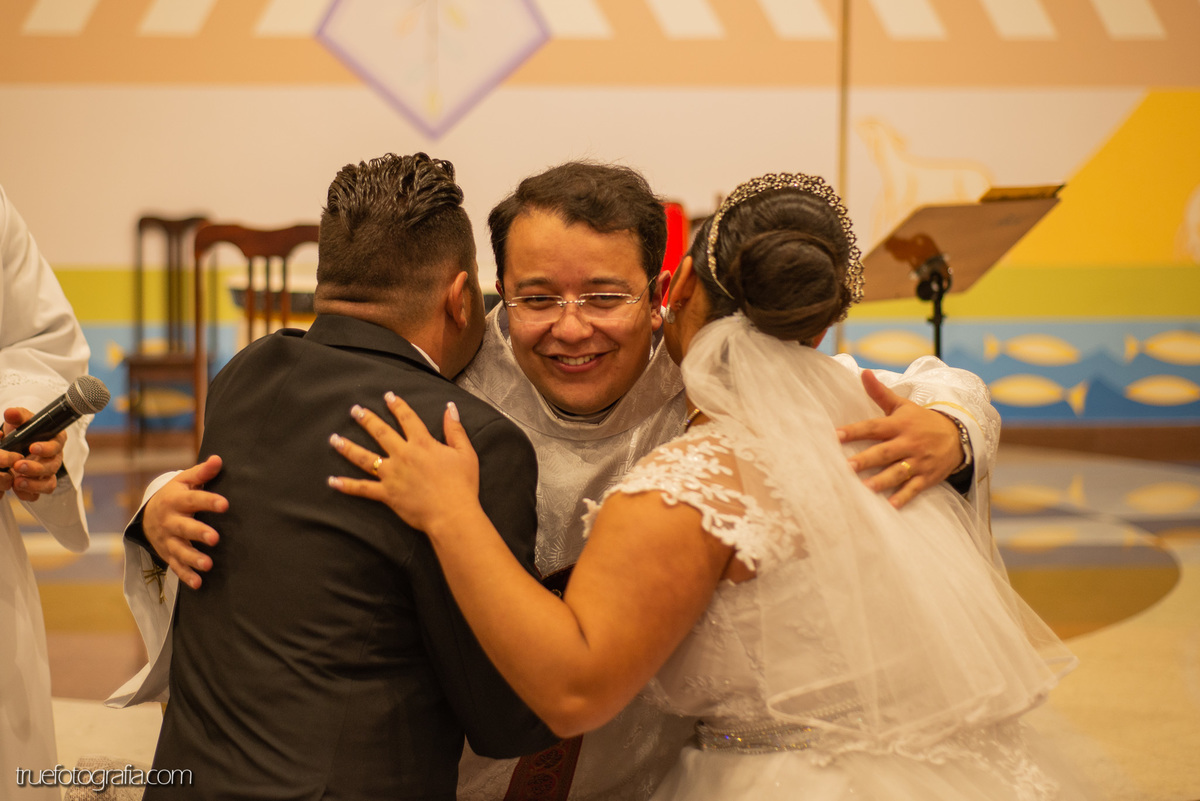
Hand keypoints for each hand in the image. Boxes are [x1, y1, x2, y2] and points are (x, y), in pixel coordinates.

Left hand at [0, 407, 65, 501]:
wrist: (17, 445)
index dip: (46, 448)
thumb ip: (17, 416)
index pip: (56, 445)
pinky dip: (28, 494)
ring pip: (49, 483)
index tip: (32, 447)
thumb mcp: (21, 421)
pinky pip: (39, 494)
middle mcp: (55, 458)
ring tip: (17, 482)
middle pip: (52, 466)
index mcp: (55, 441)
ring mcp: (48, 474)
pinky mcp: (40, 486)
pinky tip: (17, 490)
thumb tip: (10, 413)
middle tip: (17, 465)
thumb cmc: (24, 432)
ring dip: (34, 485)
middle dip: (35, 468)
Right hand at [144, 456, 227, 589]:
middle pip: (184, 527)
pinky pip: (176, 566)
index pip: (193, 499)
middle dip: (199, 533)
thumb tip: (218, 460)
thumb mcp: (184, 481)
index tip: (225, 504)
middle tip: (215, 538)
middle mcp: (170, 521)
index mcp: (175, 500)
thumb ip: (201, 473)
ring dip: (193, 558)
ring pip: (179, 550)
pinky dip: (186, 575)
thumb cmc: (174, 495)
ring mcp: (168, 539)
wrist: (146, 516)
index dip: (209, 501)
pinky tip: (198, 583)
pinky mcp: (168, 554)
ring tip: (208, 564)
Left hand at [328, 393, 478, 535]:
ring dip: (348, 447)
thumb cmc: (462, 484)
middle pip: (380, 432)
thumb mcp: (465, 453)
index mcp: (422, 444)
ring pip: (365, 458)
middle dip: (366, 419)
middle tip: (354, 410)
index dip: (397, 406)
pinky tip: (332, 481)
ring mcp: (392, 474)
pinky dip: (346, 485)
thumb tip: (450, 407)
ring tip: (334, 439)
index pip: (407, 418)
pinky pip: (362, 489)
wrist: (452, 513)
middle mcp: (403, 455)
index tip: (388, 396)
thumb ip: (455, 429)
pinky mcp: (386, 494)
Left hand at [836, 371, 964, 508]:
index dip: (855, 430)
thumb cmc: (921, 420)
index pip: (874, 427)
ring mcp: (919, 461)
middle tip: (847, 466)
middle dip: (866, 459)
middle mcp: (908, 443)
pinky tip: (891, 505)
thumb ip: (880, 393)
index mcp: (899, 425)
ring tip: (865, 488)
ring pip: (898, 472)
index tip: (836, 435)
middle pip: (884, 452)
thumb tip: (863, 372)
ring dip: (882, 480)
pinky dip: (904, 497)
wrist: (957, 436)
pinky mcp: (927, 477)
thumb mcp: (902, 405)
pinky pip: (914, 488)